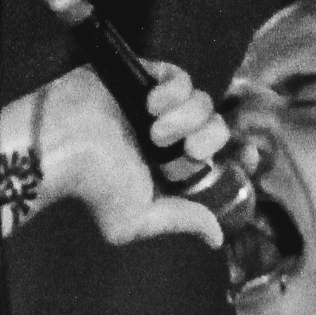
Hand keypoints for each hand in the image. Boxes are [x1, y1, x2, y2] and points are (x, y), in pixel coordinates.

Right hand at [34, 61, 233, 249]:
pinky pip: (182, 77)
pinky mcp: (148, 77)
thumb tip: (218, 237)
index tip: (250, 155)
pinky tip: (149, 104)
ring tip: (153, 130)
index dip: (242, 154)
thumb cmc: (95, 187)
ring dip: (186, 117)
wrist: (65, 146)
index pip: (221, 158)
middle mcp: (171, 137)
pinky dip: (173, 91)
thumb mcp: (138, 218)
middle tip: (186, 151)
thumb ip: (182, 220)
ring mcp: (160, 106)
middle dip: (208, 140)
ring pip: (204, 102)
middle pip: (218, 129)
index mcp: (172, 169)